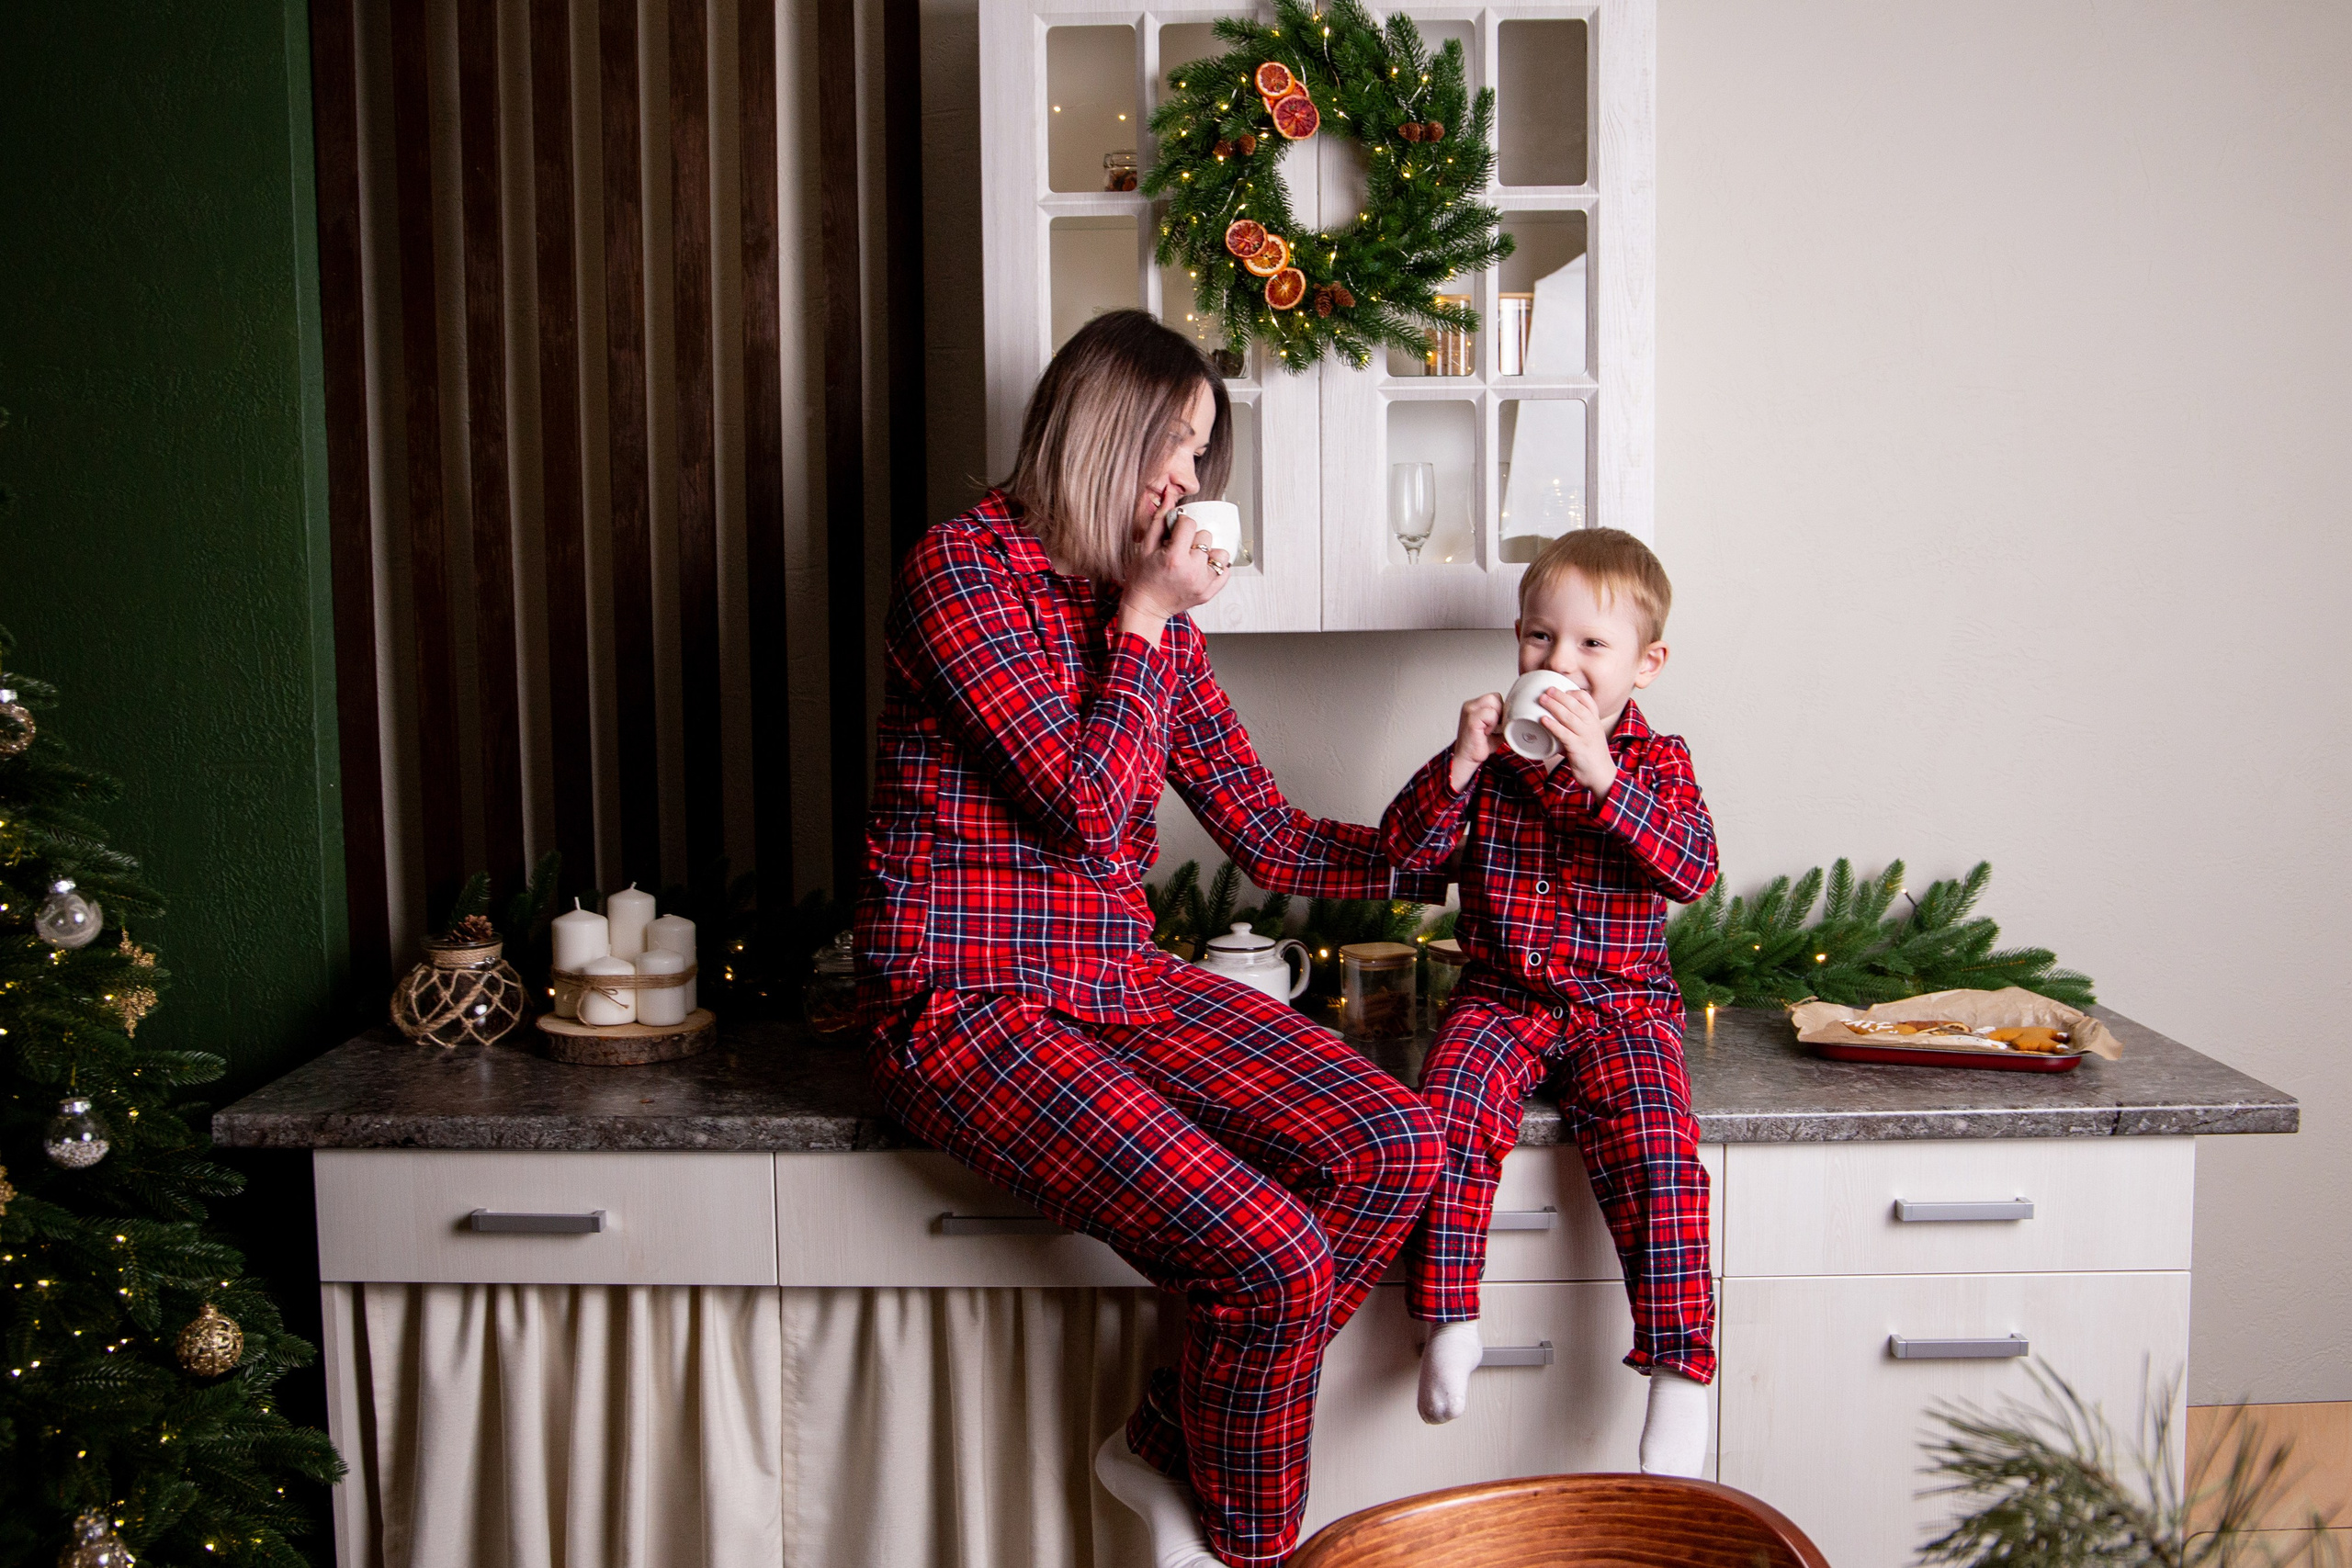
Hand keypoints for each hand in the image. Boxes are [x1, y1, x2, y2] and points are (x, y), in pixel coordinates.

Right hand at [1118, 509, 1229, 645]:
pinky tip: (1201, 568)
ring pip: (1220, 553)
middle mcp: (1192, 571)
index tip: (1175, 531)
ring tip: (1193, 559)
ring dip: (1208, 553)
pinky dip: (1216, 567)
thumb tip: (1169, 495)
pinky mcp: (1209, 592)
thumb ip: (1159, 520)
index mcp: (1174, 557)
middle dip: (1193, 538)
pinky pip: (1224, 571)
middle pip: (1205, 536)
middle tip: (1180, 549)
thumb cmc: (1142, 578)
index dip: (1181, 524)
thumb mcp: (1145, 546)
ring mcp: (1203, 583)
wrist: (1146, 607)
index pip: (1189, 523)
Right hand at [1448, 692, 1504, 791]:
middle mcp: (1470, 705)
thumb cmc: (1479, 744)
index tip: (1498, 723)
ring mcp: (1469, 711)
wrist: (1467, 758)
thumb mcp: (1495, 728)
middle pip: (1494, 697)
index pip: (1495, 697)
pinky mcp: (1471, 720)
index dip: (1501, 709)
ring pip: (1493, 702)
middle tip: (1495, 727)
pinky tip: (1486, 733)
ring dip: (1496, 718)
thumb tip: (1518, 717)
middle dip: (1499, 712)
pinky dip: (1492, 724)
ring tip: (1490, 730)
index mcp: (1474, 705)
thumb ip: (1503, 719)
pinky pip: (1489, 714)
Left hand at [1536, 686, 1616, 798]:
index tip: (1562, 689)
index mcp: (1594, 721)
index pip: (1587, 700)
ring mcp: (1586, 736)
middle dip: (1560, 695)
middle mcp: (1592, 725)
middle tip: (1548, 689)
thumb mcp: (1586, 736)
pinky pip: (1564, 734)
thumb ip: (1572, 728)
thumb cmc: (1591, 756)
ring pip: (1569, 717)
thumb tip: (1551, 723)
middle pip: (1576, 705)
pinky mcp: (1579, 747)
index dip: (1574, 693)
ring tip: (1542, 699)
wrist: (1602, 775)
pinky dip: (1553, 725)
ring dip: (1554, 706)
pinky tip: (1543, 720)